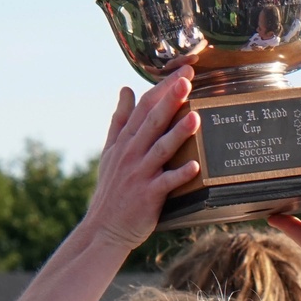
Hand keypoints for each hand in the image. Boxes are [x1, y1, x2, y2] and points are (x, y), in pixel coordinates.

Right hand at [80, 71, 202, 252]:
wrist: (104, 228)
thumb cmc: (112, 189)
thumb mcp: (110, 151)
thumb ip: (120, 120)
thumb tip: (126, 89)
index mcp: (125, 141)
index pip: (145, 107)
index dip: (163, 88)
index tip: (181, 72)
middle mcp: (132, 153)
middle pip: (153, 121)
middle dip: (171, 99)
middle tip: (188, 80)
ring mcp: (140, 174)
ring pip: (161, 149)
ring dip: (178, 133)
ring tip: (196, 117)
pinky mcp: (148, 196)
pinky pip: (166, 183)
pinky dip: (180, 175)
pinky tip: (196, 167)